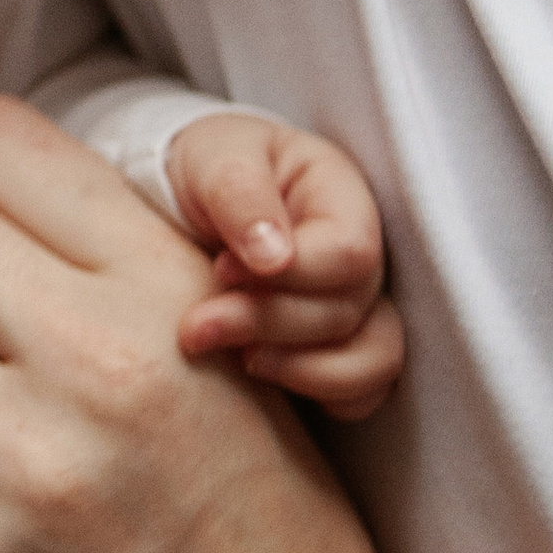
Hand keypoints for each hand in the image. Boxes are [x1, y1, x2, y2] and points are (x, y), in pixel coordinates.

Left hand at [165, 110, 404, 419]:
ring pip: (372, 360)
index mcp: (342, 198)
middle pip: (349, 311)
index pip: (351, 254)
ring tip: (231, 358)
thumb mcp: (216, 158)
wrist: (179, 198)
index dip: (292, 274)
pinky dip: (319, 393)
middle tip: (196, 326)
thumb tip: (274, 259)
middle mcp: (362, 258)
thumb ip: (242, 196)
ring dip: (298, 369)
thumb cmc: (207, 166)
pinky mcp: (339, 349)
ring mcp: (359, 307)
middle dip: (268, 323)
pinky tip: (258, 375)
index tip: (220, 270)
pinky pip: (363, 393)